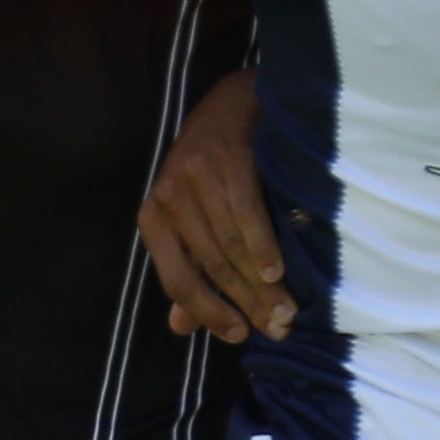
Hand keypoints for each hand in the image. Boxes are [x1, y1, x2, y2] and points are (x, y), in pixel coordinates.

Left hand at [141, 68, 287, 342]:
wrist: (232, 102)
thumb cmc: (211, 170)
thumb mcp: (191, 218)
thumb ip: (189, 271)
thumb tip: (180, 326)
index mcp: (154, 219)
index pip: (178, 280)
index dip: (208, 312)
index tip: (239, 336)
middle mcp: (168, 198)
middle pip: (211, 265)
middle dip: (246, 303)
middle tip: (277, 329)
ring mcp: (195, 176)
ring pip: (231, 244)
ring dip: (261, 284)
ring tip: (286, 310)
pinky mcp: (226, 158)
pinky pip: (246, 212)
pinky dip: (263, 245)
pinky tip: (277, 271)